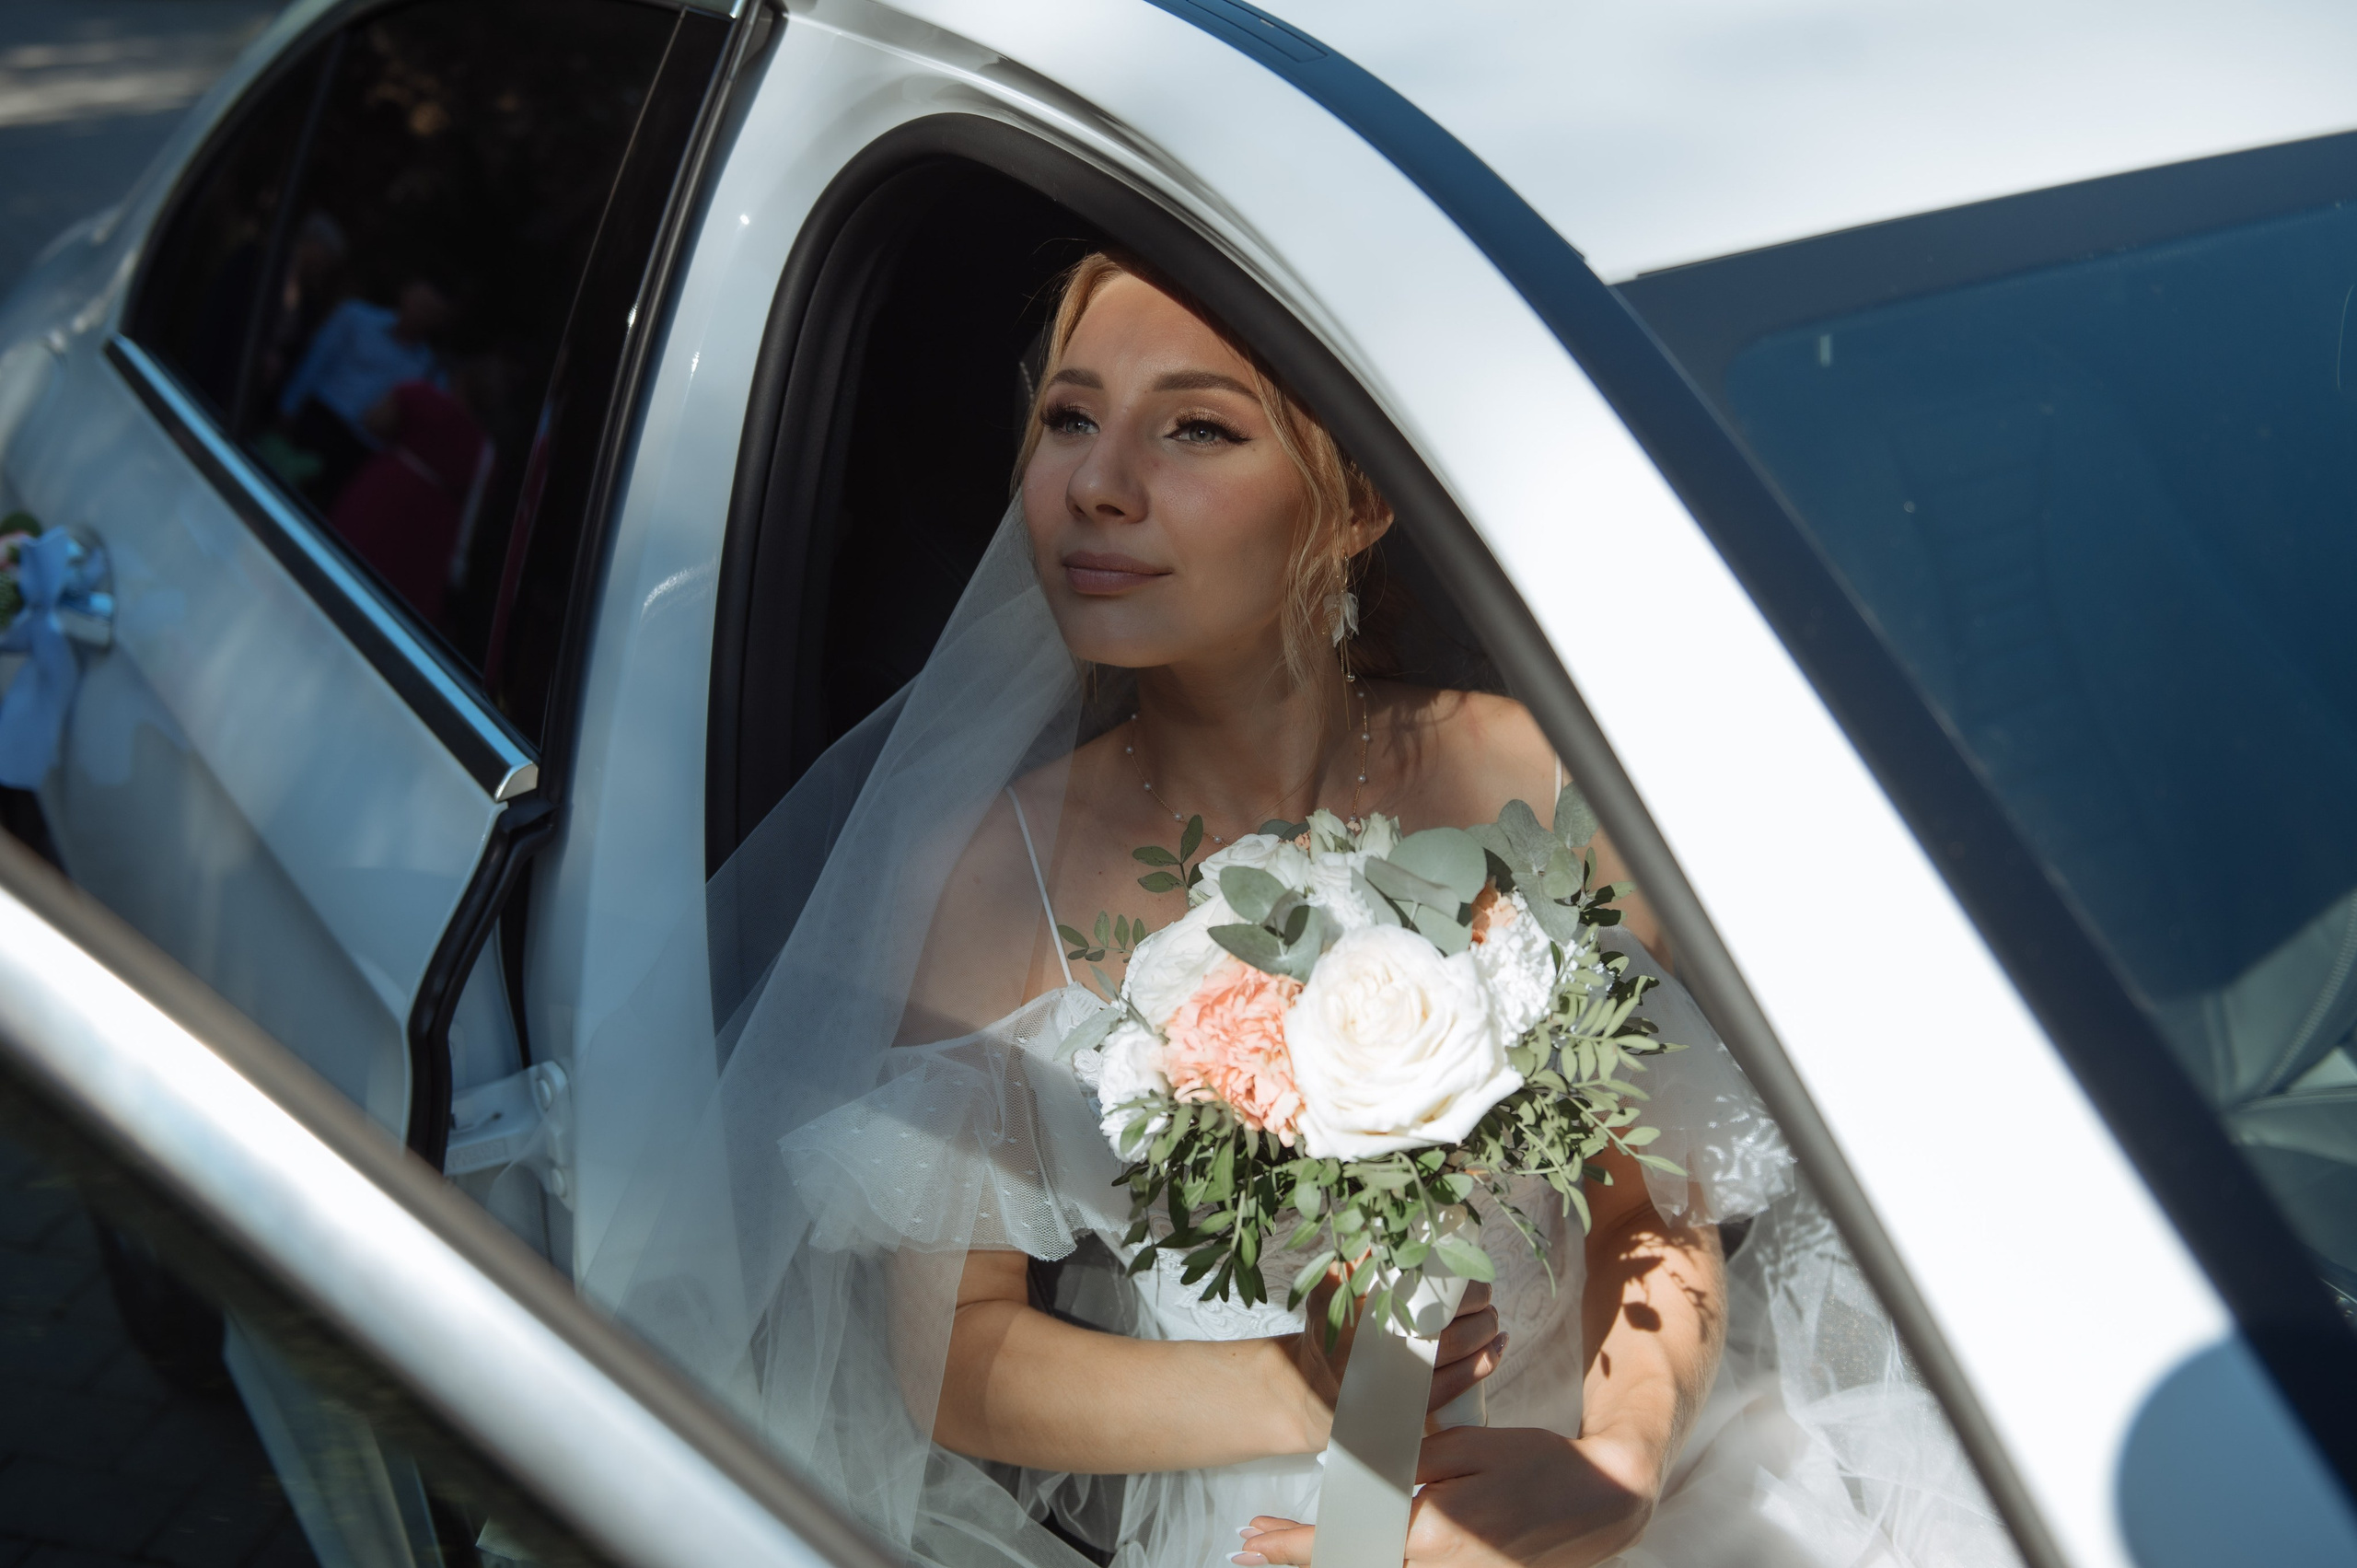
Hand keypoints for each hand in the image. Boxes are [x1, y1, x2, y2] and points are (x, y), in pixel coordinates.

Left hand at [1235, 1426, 1660, 1567]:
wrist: (1605, 1501)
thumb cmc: (1542, 1464)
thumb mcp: (1473, 1445)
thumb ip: (1415, 1459)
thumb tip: (1366, 1468)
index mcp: (1434, 1533)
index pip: (1347, 1542)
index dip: (1295, 1544)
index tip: (1255, 1540)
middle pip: (1356, 1563)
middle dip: (1302, 1555)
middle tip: (1254, 1545)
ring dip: (1336, 1555)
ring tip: (1291, 1546)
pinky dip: (1377, 1558)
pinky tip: (1358, 1547)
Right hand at [1281, 1273, 1506, 1448]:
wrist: (1313, 1390)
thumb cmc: (1327, 1333)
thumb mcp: (1326, 1294)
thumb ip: (1350, 1264)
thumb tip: (1383, 1232)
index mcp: (1365, 1315)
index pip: (1423, 1292)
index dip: (1456, 1284)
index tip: (1467, 1272)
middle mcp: (1384, 1349)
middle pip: (1449, 1320)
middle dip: (1478, 1303)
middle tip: (1484, 1293)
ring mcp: (1402, 1380)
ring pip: (1460, 1349)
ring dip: (1486, 1330)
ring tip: (1492, 1316)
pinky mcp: (1414, 1406)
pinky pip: (1458, 1384)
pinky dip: (1485, 1363)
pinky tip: (1497, 1345)